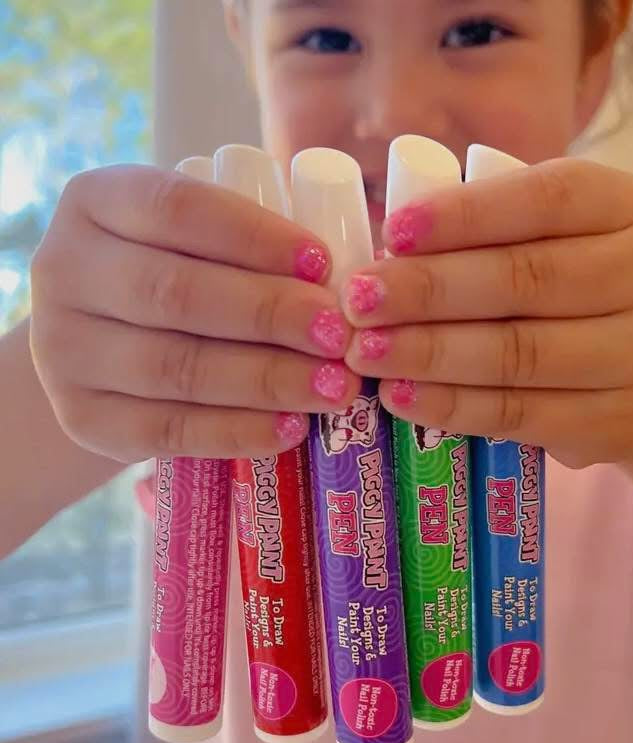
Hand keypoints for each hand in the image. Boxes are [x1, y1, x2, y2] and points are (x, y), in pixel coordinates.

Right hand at [30, 165, 359, 461]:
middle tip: (339, 335)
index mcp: (98, 202)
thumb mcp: (196, 241)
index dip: (256, 237)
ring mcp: (63, 351)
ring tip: (334, 388)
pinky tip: (291, 428)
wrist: (105, 347)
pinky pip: (164, 431)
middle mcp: (63, 271)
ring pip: (174, 368)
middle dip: (270, 315)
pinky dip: (236, 431)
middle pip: (176, 295)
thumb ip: (250, 247)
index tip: (324, 263)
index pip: (178, 209)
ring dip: (266, 380)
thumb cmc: (177, 275)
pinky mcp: (82, 418)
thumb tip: (350, 286)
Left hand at [343, 159, 632, 468]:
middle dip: (428, 290)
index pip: (546, 199)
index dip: (464, 215)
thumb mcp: (568, 238)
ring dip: (429, 353)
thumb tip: (391, 250)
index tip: (392, 232)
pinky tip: (401, 396)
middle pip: (525, 280)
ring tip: (365, 351)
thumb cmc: (591, 290)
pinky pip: (521, 414)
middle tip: (358, 300)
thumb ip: (499, 231)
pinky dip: (452, 406)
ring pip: (518, 353)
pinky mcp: (618, 423)